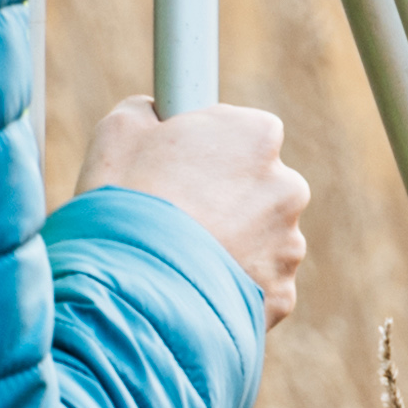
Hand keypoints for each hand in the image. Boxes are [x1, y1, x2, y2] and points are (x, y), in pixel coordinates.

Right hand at [87, 95, 308, 318]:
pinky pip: (257, 286)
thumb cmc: (125, 200)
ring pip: (261, 240)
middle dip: (228, 200)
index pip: (247, 133)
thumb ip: (149, 112)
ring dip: (232, 246)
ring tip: (180, 258)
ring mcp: (288, 246)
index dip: (211, 151)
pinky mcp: (282, 295)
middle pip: (260, 188)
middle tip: (179, 217)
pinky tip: (193, 288)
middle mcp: (287, 187)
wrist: (132, 288)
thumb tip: (154, 112)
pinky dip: (231, 287)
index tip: (184, 167)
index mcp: (257, 136)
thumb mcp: (120, 131)